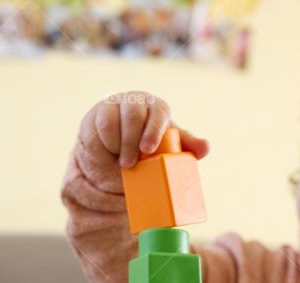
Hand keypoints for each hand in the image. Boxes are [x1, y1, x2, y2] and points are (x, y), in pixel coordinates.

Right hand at [78, 92, 209, 169]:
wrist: (118, 146)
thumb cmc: (147, 144)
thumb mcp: (167, 146)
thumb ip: (186, 146)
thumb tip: (205, 147)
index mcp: (156, 107)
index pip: (158, 112)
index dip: (153, 130)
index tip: (147, 150)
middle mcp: (135, 101)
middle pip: (133, 117)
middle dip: (130, 143)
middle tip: (129, 164)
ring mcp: (113, 105)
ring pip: (111, 123)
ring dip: (115, 146)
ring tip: (119, 159)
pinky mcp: (94, 114)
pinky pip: (95, 131)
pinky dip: (100, 147)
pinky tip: (106, 153)